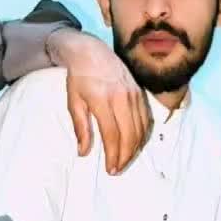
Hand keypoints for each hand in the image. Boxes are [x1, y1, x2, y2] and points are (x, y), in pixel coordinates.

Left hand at [48, 28, 150, 172]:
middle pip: (130, 135)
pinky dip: (142, 135)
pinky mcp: (140, 92)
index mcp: (103, 100)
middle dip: (125, 156)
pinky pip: (146, 118)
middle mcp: (122, 97)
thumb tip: (83, 153)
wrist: (91, 52)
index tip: (110, 168)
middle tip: (118, 169)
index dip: (113, 154)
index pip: (112, 134)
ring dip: (135, 148)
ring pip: (140, 128)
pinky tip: (135, 144)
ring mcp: (133, 94)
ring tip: (125, 160)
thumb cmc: (79, 79)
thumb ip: (80, 128)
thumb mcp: (74, 103)